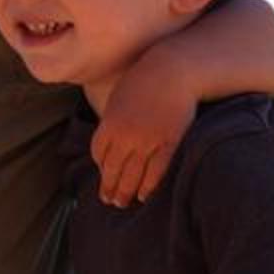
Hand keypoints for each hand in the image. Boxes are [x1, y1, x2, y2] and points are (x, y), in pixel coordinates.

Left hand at [91, 71, 196, 206]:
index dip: (101, 168)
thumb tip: (109, 140)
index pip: (99, 155)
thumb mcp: (119, 97)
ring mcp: (148, 142)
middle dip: (110, 188)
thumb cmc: (146, 80)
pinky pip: (156, 172)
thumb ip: (112, 120)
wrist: (174, 70)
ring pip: (132, 176)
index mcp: (110, 124)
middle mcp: (126, 136)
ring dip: (126, 192)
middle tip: (110, 200)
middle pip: (112, 170)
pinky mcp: (168, 144)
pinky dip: (148, 186)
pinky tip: (144, 195)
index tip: (104, 176)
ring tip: (123, 202)